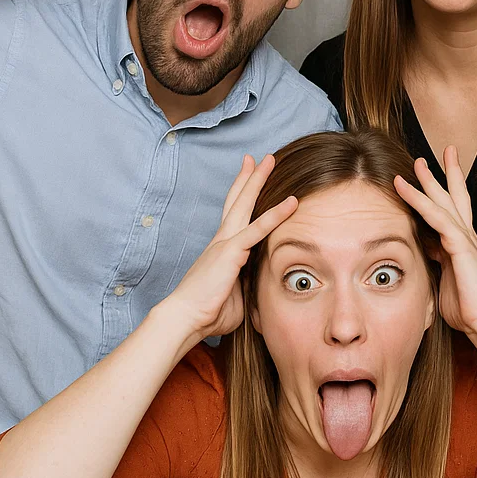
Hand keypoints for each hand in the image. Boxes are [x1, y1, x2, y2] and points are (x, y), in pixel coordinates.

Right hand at [163, 155, 296, 342]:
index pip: (233, 216)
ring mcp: (225, 243)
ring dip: (258, 181)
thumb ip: (248, 285)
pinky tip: (291, 202)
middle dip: (248, 178)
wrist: (185, 319)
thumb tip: (258, 286)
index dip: (240, 196)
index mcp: (222, 250)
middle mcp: (222, 240)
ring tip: (269, 159)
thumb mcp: (236, 296)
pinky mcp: (231, 252)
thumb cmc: (208, 313)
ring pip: (245, 205)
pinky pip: (258, 229)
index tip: (248, 178)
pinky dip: (276, 215)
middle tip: (257, 158)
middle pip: (237, 201)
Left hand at [392, 146, 476, 340]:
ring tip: (417, 161)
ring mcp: (465, 240)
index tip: (435, 176)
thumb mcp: (445, 280)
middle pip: (454, 197)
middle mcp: (466, 237)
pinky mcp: (460, 246)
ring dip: (429, 180)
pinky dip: (419, 200)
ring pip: (444, 202)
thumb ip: (437, 263)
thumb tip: (424, 253)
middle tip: (436, 153)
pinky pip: (437, 217)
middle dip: (445, 173)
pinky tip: (405, 188)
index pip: (454, 211)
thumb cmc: (469, 309)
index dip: (445, 192)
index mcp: (463, 245)